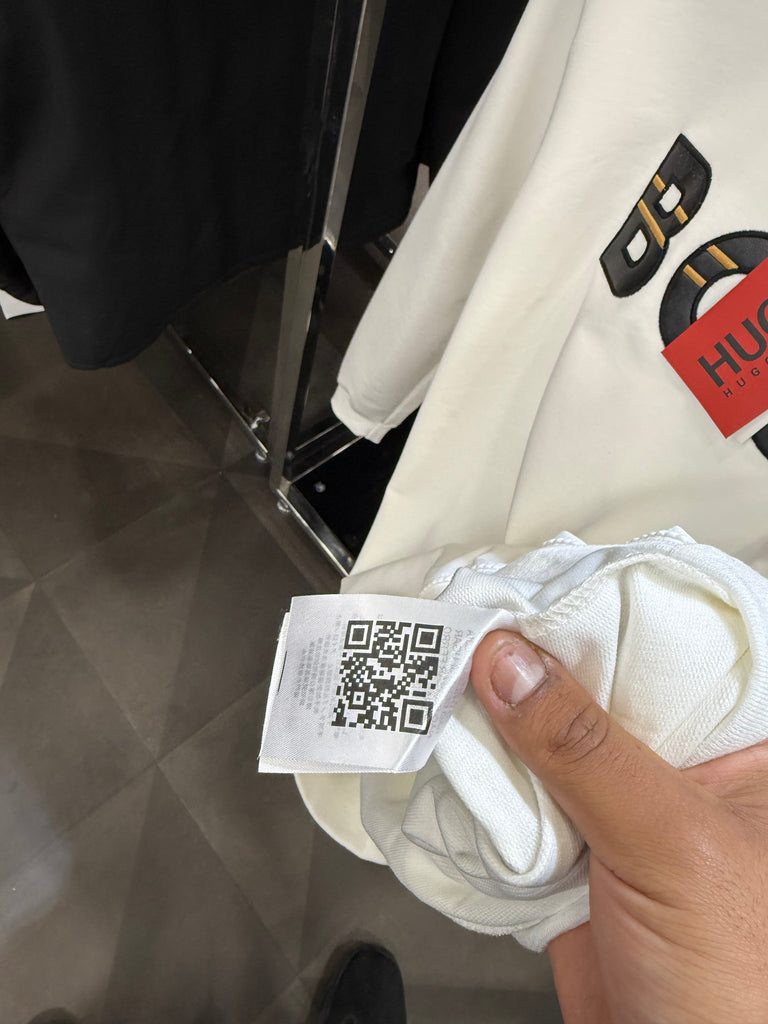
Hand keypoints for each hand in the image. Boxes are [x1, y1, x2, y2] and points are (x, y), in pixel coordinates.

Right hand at [470, 630, 767, 1023]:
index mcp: (743, 744)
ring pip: (548, 737)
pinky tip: (455, 749)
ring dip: (498, 719)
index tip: (532, 582)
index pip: (669, 639)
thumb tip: (513, 665)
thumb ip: (588, 748)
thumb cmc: (744, 988)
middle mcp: (685, 764)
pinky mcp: (576, 848)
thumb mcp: (674, 842)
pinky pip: (519, 795)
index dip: (598, 603)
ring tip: (448, 677)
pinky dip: (482, 780)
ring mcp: (626, 807)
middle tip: (471, 624)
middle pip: (596, 682)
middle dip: (532, 661)